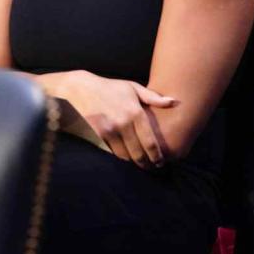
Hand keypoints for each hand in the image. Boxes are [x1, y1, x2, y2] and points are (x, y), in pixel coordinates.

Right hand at [58, 70, 176, 168]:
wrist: (79, 88)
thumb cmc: (108, 88)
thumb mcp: (131, 87)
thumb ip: (153, 97)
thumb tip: (175, 102)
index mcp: (135, 112)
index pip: (150, 143)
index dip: (157, 156)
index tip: (160, 161)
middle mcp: (123, 123)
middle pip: (139, 153)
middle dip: (146, 162)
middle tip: (150, 166)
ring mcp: (109, 130)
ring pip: (124, 155)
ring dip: (131, 160)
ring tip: (136, 160)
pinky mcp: (97, 134)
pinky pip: (111, 151)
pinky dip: (117, 154)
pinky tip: (122, 152)